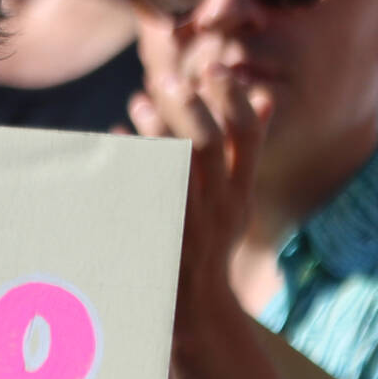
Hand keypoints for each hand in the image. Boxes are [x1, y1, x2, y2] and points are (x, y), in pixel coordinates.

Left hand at [127, 70, 266, 315]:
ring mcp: (185, 224)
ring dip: (153, 132)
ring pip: (171, 170)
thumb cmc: (214, 242)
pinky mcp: (157, 238)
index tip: (214, 67)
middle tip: (168, 78)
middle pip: (205, 146)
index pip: (245, 137)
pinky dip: (126, 161)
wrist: (196, 311)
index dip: (232, 98)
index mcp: (238, 193)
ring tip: (137, 100)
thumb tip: (265, 95)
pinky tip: (112, 135)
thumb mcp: (239, 198)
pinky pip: (138, 193)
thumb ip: (248, 147)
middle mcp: (216, 207)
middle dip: (188, 108)